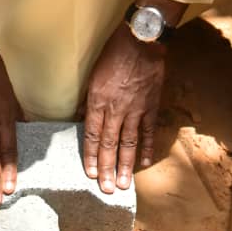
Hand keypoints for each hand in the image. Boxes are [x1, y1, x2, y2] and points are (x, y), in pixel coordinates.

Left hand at [83, 22, 165, 192]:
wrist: (142, 40)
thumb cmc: (114, 53)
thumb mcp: (93, 73)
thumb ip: (88, 98)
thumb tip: (81, 116)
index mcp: (98, 101)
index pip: (93, 135)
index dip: (91, 156)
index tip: (90, 174)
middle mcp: (116, 109)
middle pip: (110, 144)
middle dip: (107, 169)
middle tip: (106, 190)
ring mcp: (135, 110)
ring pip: (128, 143)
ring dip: (125, 165)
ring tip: (122, 184)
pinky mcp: (151, 106)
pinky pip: (148, 131)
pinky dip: (147, 147)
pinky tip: (144, 162)